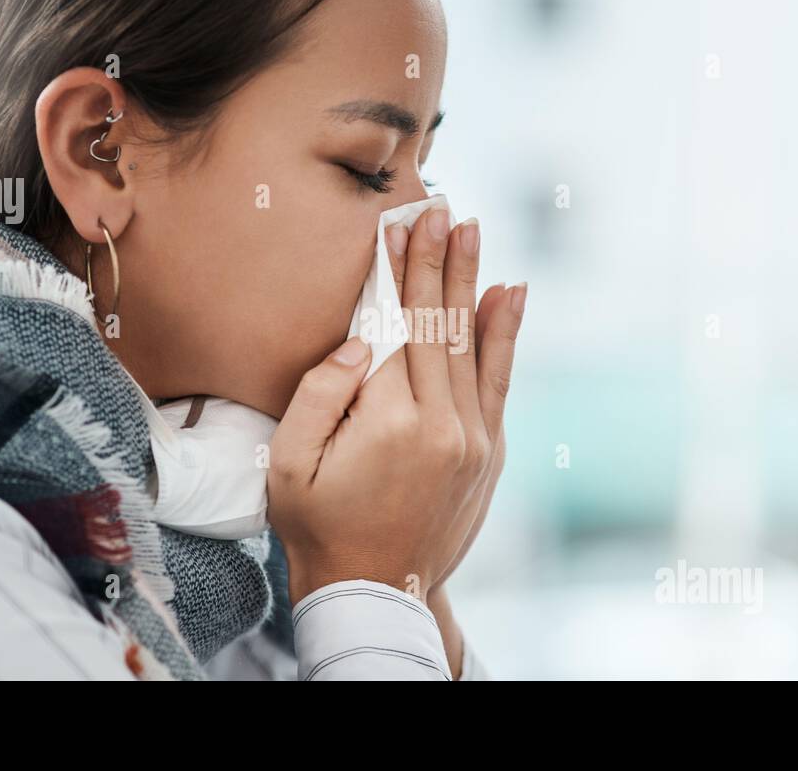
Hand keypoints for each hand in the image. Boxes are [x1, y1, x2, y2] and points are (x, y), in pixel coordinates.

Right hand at [268, 207, 525, 606]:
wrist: (378, 591)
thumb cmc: (320, 525)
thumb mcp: (290, 465)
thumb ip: (321, 394)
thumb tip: (360, 339)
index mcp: (390, 422)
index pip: (395, 325)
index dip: (397, 271)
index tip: (398, 225)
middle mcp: (443, 425)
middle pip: (438, 324)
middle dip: (437, 260)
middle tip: (441, 207)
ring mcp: (475, 439)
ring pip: (473, 343)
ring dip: (470, 282)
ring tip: (472, 231)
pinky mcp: (490, 451)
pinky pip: (499, 379)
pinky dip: (504, 333)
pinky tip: (507, 293)